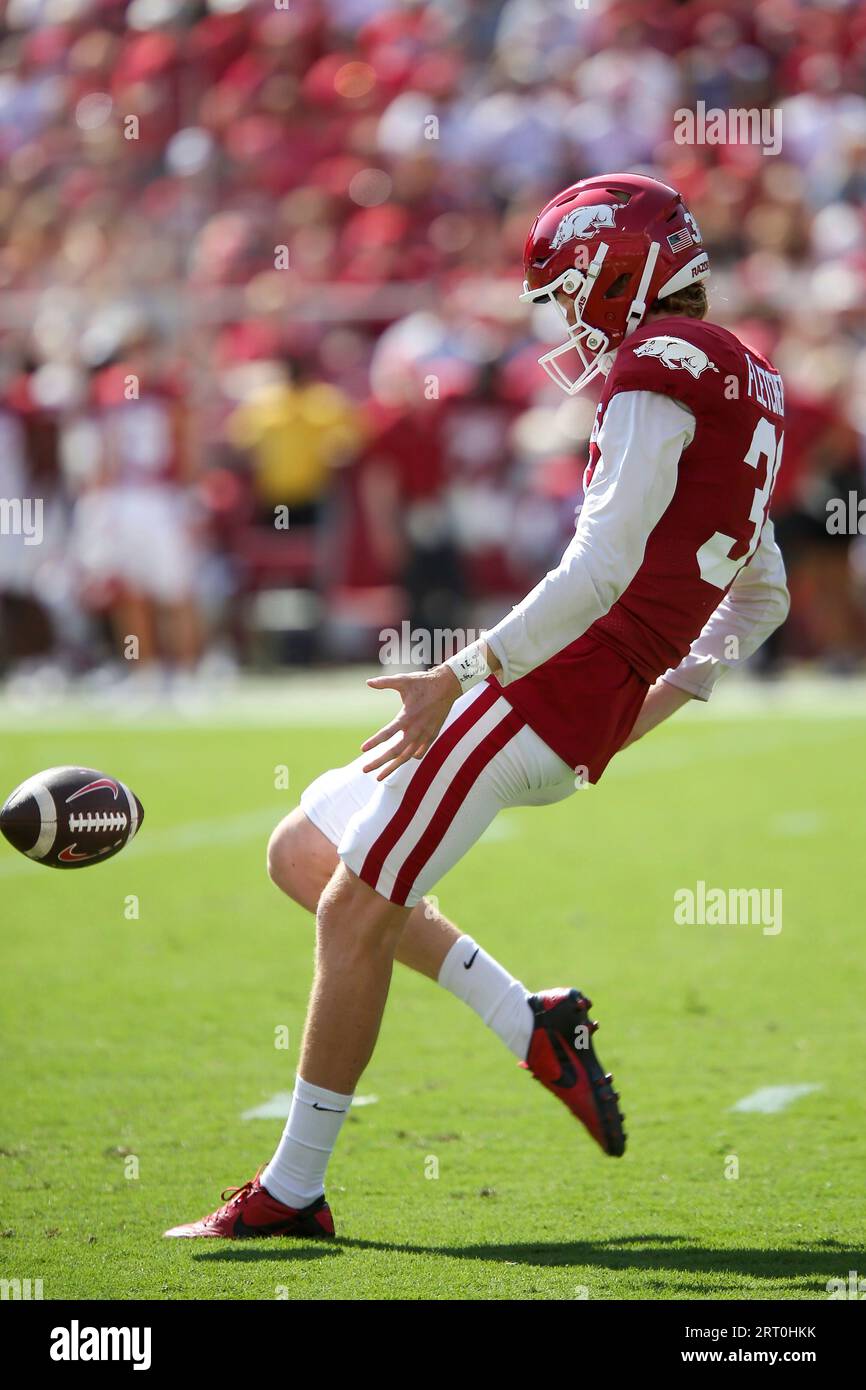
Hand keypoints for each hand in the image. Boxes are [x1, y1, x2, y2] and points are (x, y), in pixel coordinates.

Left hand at [361, 665, 461, 779]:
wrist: (448, 686)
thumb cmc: (424, 682)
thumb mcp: (403, 680)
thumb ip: (385, 682)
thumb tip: (368, 682)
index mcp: (408, 716)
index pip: (388, 733)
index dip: (374, 741)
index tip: (363, 749)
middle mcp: (416, 729)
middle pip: (396, 752)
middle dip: (379, 762)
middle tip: (365, 770)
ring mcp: (426, 734)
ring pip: (407, 756)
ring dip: (393, 766)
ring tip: (380, 776)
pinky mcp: (433, 735)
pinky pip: (420, 752)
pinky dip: (411, 757)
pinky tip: (403, 760)